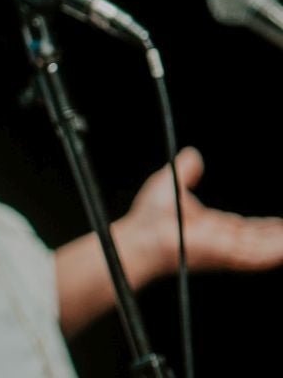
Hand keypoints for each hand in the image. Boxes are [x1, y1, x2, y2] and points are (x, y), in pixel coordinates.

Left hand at [115, 147, 282, 280]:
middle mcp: (226, 241)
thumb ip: (186, 171)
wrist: (140, 234)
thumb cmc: (150, 217)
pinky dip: (276, 252)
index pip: (250, 229)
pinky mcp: (228, 254)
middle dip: (280, 237)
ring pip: (266, 248)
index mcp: (217, 228)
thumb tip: (193, 154)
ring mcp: (229, 250)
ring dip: (281, 243)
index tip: (282, 223)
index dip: (268, 227)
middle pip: (262, 240)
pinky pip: (260, 255)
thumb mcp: (172, 184)